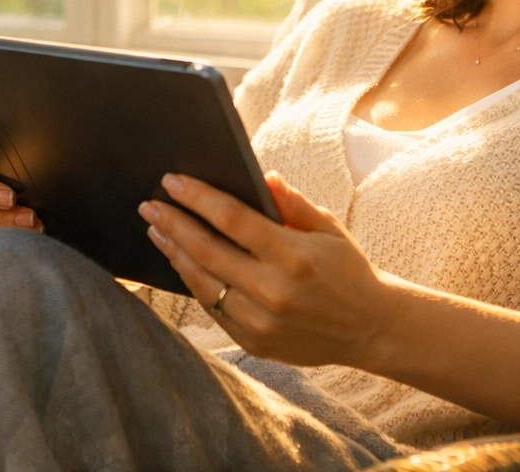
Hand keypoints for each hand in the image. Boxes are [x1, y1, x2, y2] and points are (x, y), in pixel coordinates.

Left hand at [138, 170, 399, 367]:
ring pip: (203, 283)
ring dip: (175, 254)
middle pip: (207, 251)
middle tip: (149, 205)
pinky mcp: (255, 342)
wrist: (370, 329)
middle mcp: (274, 292)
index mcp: (294, 257)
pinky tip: (183, 262)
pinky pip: (214, 308)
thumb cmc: (348, 270)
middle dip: (173, 224)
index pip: (233, 220)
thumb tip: (261, 176)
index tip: (172, 181)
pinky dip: (195, 282)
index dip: (198, 198)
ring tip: (157, 231)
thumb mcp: (328, 228)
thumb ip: (292, 203)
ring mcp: (261, 322)